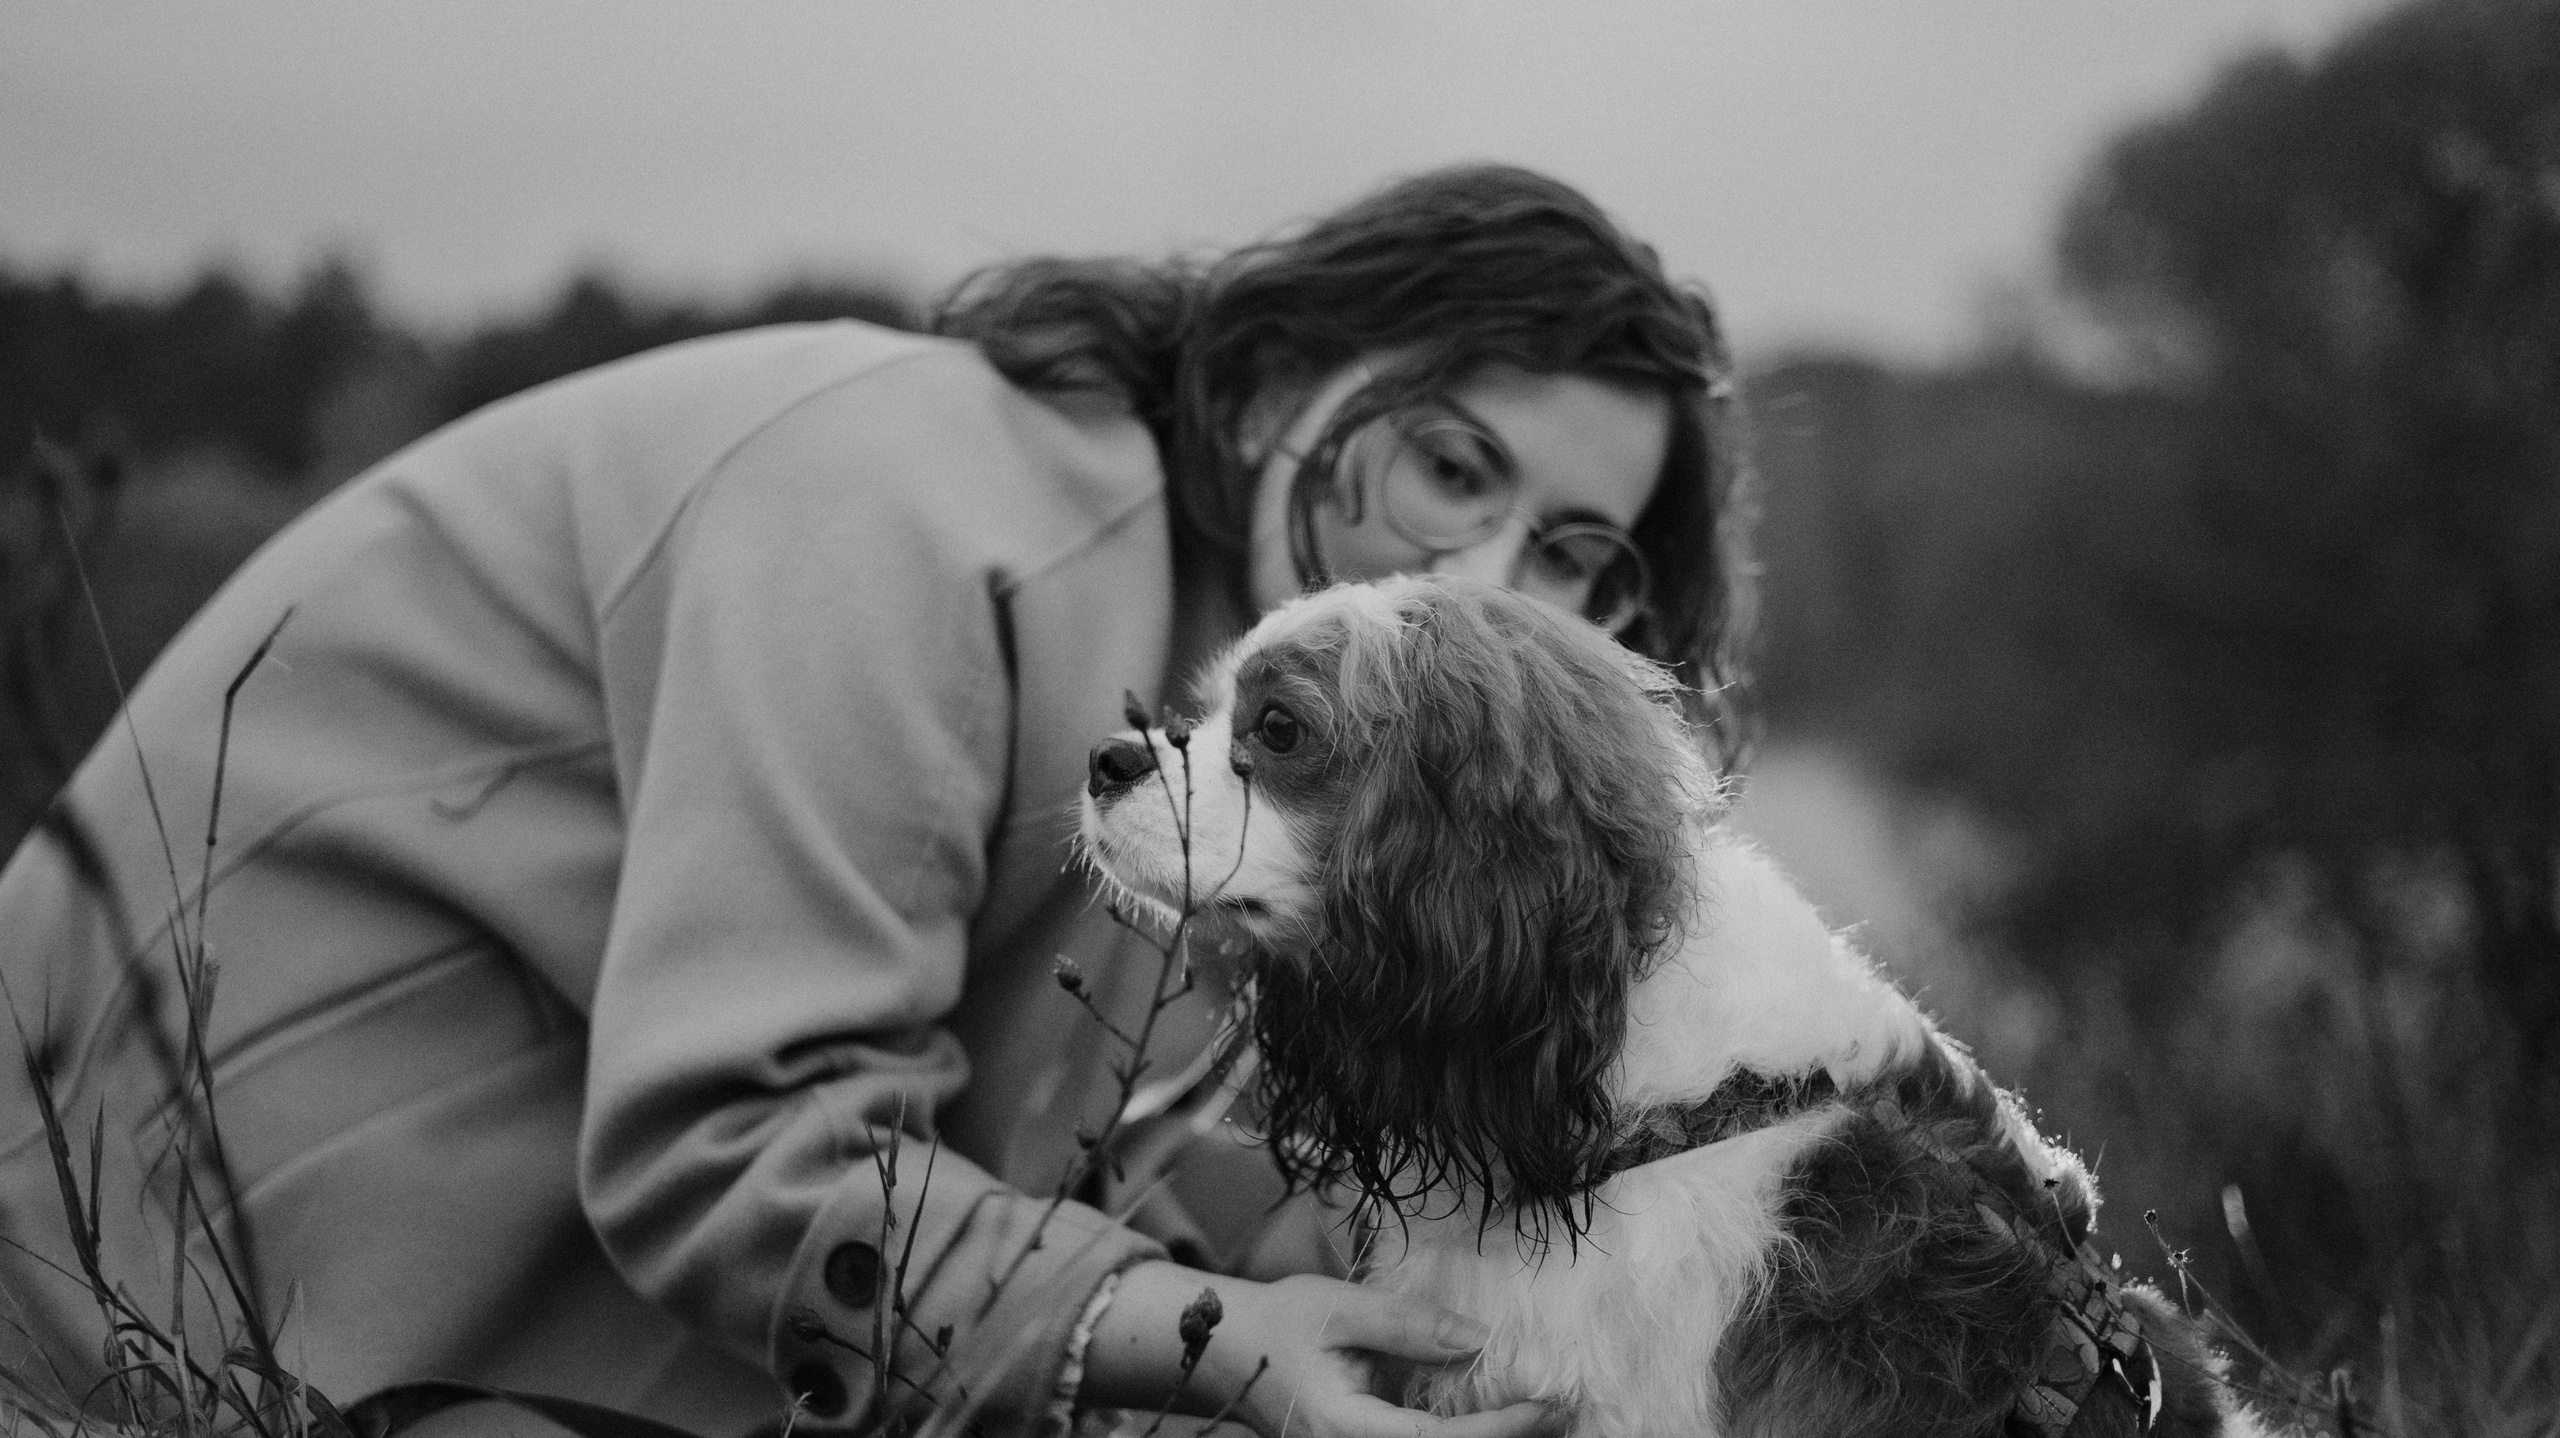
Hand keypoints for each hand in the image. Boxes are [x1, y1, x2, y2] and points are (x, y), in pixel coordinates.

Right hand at [1083, 1262, 1566, 1437]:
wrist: (1224, 1349)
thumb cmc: (1279, 1323)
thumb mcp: (1340, 1309)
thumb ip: (1408, 1326)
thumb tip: (1477, 1340)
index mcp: (1347, 1432)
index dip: (1501, 1429)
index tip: (1550, 1404)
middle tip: (1567, 1409)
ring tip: (1544, 1412)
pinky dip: (1460, 1435)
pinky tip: (1498, 1415)